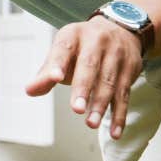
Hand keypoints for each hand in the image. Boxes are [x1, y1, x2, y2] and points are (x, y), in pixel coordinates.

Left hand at [25, 17, 143, 136]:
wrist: (120, 28)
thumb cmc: (82, 46)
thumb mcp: (62, 52)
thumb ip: (46, 72)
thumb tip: (30, 90)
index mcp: (74, 35)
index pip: (64, 49)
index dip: (58, 64)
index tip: (54, 78)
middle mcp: (97, 41)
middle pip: (90, 66)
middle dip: (83, 88)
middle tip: (77, 109)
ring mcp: (117, 54)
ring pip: (109, 82)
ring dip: (101, 105)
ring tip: (91, 123)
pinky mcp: (130, 69)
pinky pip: (124, 94)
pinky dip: (119, 115)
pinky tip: (114, 132)